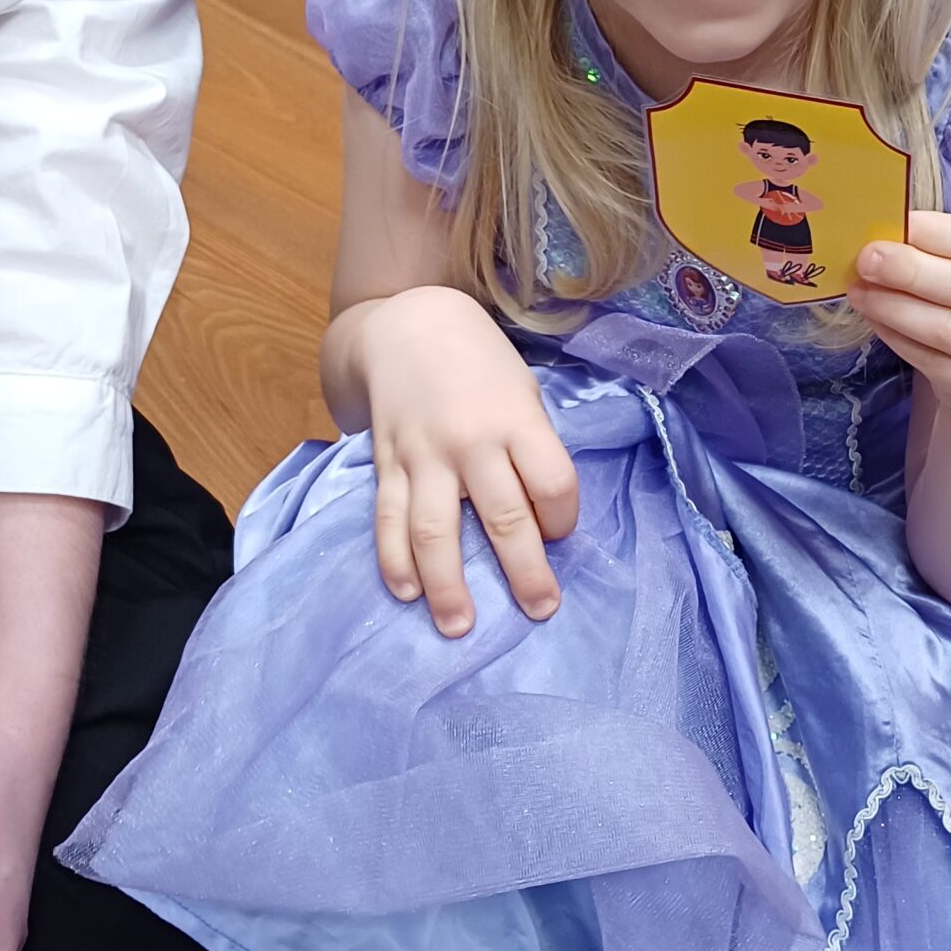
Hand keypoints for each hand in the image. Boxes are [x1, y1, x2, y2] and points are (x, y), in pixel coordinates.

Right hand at [355, 286, 579, 636]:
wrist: (409, 325)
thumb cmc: (482, 365)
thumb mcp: (523, 393)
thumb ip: (532, 449)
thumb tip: (540, 518)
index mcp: (516, 420)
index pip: (552, 485)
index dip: (563, 520)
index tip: (559, 534)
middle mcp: (471, 441)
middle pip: (504, 519)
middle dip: (525, 573)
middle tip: (540, 609)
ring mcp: (423, 456)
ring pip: (436, 531)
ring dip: (448, 585)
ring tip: (460, 625)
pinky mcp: (387, 464)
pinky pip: (388, 520)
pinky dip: (394, 561)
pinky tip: (406, 593)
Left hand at [848, 211, 950, 425]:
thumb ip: (949, 245)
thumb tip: (888, 232)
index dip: (944, 234)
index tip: (900, 222)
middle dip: (913, 271)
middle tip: (867, 258)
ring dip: (897, 308)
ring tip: (861, 290)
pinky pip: (937, 363)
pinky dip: (899, 339)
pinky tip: (876, 320)